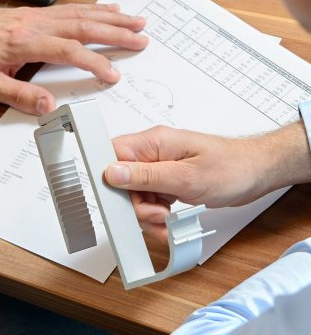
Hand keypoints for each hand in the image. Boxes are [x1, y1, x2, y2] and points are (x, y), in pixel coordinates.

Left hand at [0, 3, 147, 114]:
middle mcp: (34, 25)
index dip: (94, 63)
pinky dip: (92, 9)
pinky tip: (105, 11)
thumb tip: (48, 106)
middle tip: (141, 37)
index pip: (68, 51)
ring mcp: (36, 16)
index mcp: (23, 43)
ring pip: (80, 13)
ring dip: (109, 18)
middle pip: (83, 26)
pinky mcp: (35, 14)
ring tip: (134, 21)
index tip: (113, 74)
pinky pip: (70, 9)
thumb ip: (19, 96)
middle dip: (115, 32)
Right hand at [104, 124, 310, 241]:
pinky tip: (169, 223)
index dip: (108, 177)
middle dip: (135, 205)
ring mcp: (159, 167)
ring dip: (147, 214)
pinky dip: (157, 216)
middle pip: (122, 180)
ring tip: (167, 221)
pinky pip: (150, 200)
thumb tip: (111, 172)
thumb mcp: (186, 177)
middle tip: (158, 214)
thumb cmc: (231, 167)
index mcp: (153, 142)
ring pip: (135, 195)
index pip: (113, 153)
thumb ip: (146, 176)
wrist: (257, 172)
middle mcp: (152, 153)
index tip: (115, 199)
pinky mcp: (166, 180)